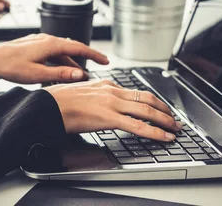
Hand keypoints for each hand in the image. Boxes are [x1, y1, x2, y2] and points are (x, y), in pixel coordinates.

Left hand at [0, 34, 108, 86]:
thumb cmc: (9, 66)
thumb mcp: (36, 74)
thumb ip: (59, 74)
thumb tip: (80, 74)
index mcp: (50, 44)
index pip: (79, 48)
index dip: (94, 54)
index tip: (106, 60)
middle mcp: (46, 39)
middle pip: (72, 48)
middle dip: (86, 58)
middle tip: (99, 66)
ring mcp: (39, 41)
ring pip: (62, 51)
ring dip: (72, 62)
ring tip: (80, 75)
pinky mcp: (33, 46)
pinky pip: (53, 52)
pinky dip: (61, 61)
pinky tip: (61, 70)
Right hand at [45, 80, 181, 141]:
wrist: (47, 105)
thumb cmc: (56, 101)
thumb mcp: (79, 91)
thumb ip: (93, 95)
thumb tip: (96, 102)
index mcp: (104, 84)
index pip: (135, 91)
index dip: (152, 100)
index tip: (159, 107)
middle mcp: (111, 91)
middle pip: (147, 98)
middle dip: (164, 109)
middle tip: (174, 119)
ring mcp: (111, 103)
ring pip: (147, 110)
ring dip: (165, 120)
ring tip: (175, 129)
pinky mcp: (109, 118)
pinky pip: (138, 125)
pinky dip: (155, 132)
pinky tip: (164, 137)